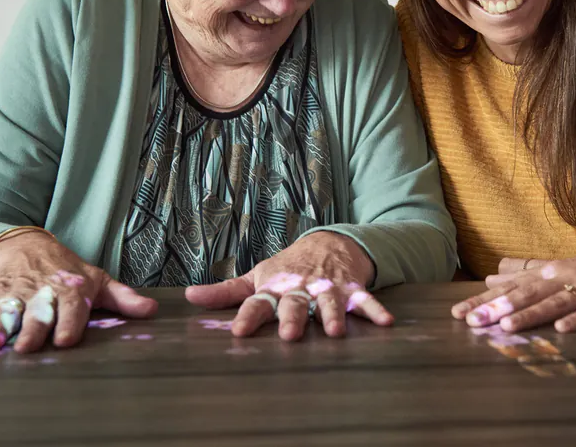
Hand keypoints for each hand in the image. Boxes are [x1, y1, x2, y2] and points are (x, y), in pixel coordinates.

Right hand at [0, 230, 157, 352]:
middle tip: (27, 347)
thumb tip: (152, 311)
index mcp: (70, 288)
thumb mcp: (98, 281)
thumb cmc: (67, 271)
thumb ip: (123, 299)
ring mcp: (14, 292)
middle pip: (37, 312)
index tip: (66, 340)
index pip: (72, 307)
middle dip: (32, 329)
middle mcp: (42, 290)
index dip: (69, 323)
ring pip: (5, 311)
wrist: (27, 244)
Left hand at [185, 231, 392, 340]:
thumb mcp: (258, 275)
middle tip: (289, 334)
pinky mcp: (352, 288)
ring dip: (332, 315)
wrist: (330, 242)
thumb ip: (225, 292)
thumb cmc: (289, 266)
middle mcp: (301, 288)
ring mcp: (328, 288)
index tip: (239, 332)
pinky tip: (387, 322)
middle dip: (292, 316)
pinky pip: (365, 300)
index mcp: (275, 287)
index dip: (248, 317)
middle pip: (295, 303)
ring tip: (334, 332)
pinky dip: (376, 310)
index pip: (258, 303)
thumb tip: (188, 297)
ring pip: (329, 302)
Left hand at [451, 238, 575, 332]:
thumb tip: (492, 278)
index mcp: (551, 271)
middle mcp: (564, 276)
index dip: (484, 299)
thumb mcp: (564, 268)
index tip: (458, 311)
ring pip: (554, 301)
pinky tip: (564, 330)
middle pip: (526, 293)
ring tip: (507, 324)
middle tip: (472, 321)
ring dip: (530, 313)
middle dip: (497, 307)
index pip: (511, 286)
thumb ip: (528, 274)